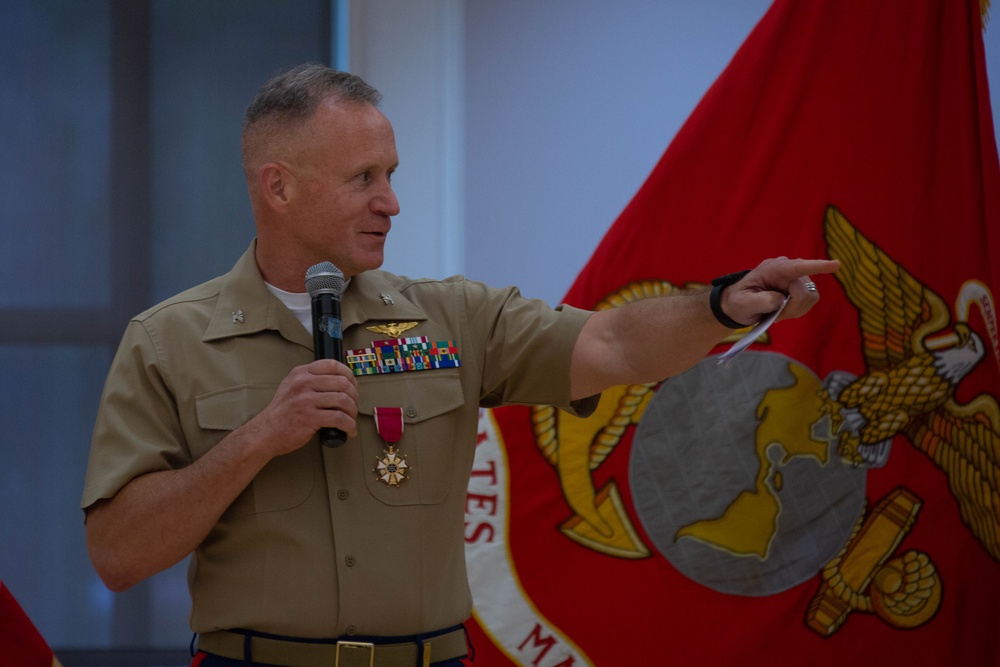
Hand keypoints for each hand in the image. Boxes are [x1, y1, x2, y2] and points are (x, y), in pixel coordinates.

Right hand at [249, 359, 358, 456]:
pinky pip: (339, 418)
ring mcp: (306, 400)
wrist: (265, 432)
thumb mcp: (291, 386)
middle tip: (353, 406)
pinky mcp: (309, 418)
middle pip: (342, 383)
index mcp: (301, 373)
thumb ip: (310, 379)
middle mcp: (303, 383)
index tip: (353, 385)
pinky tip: (349, 430)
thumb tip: (339, 379)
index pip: (332, 364)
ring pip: (343, 400)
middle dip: (354, 396)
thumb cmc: (282, 412)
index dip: (348, 374)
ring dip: (353, 411)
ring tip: (351, 419)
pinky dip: (349, 425)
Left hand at [720, 256, 839, 325]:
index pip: (798, 267)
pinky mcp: (801, 286)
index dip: (817, 266)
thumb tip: (781, 299)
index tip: (836, 265)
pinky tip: (783, 310)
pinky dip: (798, 310)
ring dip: (795, 310)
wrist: (740, 304)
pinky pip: (810, 301)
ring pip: (810, 297)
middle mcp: (787, 269)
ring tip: (777, 312)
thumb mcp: (742, 304)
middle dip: (793, 308)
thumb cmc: (739, 302)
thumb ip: (759, 301)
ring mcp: (796, 277)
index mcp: (772, 269)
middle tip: (775, 315)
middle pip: (805, 291)